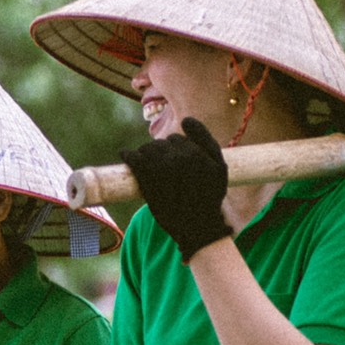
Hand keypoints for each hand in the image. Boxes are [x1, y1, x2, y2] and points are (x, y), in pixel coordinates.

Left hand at [124, 117, 231, 260]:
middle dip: (160, 152)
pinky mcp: (146, 178)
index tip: (174, 161)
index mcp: (197, 152)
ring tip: (148, 167)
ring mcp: (162, 167)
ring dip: (145, 154)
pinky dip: (127, 155)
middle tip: (162, 169)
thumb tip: (185, 120)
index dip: (175, 150)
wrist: (197, 225)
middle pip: (161, 143)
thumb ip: (206, 140)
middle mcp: (180, 157)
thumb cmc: (209, 195)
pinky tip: (125, 155)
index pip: (178, 139)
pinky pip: (133, 157)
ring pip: (147, 149)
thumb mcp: (219, 166)